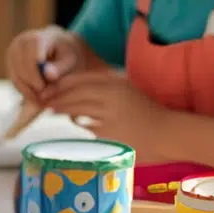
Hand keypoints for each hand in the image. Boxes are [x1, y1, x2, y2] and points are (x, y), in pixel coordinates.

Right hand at [7, 27, 82, 102]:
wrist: (56, 44)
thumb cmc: (65, 53)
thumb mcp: (68, 60)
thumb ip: (59, 68)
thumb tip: (48, 76)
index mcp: (37, 39)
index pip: (32, 59)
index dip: (36, 76)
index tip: (43, 89)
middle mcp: (21, 42)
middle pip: (22, 70)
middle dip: (32, 86)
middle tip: (42, 100)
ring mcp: (13, 51)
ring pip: (16, 77)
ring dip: (27, 91)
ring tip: (40, 102)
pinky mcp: (10, 60)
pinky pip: (14, 79)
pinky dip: (23, 90)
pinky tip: (34, 97)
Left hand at [41, 69, 162, 148]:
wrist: (169, 133)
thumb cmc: (149, 113)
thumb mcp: (129, 92)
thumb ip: (107, 89)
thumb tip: (79, 92)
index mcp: (117, 83)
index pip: (82, 79)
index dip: (62, 83)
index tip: (50, 87)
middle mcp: (112, 96)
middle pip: (76, 93)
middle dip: (56, 96)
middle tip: (44, 100)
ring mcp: (110, 115)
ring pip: (78, 109)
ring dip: (62, 109)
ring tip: (52, 110)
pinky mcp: (110, 133)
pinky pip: (87, 126)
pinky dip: (78, 123)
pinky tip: (74, 123)